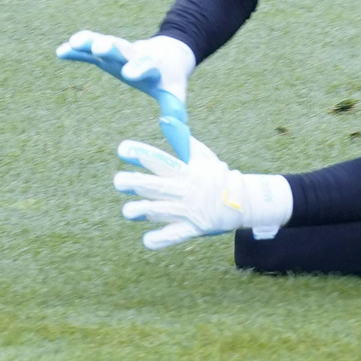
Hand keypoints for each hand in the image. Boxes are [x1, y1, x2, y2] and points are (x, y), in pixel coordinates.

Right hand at [57, 31, 195, 160]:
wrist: (168, 52)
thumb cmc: (168, 79)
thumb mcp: (174, 94)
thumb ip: (175, 115)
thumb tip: (184, 148)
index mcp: (152, 66)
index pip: (146, 66)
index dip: (139, 69)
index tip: (129, 74)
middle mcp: (134, 55)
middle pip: (123, 48)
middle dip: (111, 48)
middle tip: (100, 49)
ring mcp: (119, 50)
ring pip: (104, 42)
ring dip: (90, 42)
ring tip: (74, 43)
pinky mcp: (106, 50)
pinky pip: (89, 47)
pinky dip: (77, 48)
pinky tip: (62, 51)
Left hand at [114, 136, 289, 249]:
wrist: (242, 202)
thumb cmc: (216, 176)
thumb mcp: (203, 155)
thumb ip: (182, 140)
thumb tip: (165, 119)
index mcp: (185, 171)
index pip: (160, 160)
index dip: (141, 154)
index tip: (122, 150)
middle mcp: (185, 190)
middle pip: (156, 186)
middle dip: (135, 183)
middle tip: (118, 181)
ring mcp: (188, 211)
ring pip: (162, 211)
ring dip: (143, 211)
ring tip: (127, 211)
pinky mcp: (193, 228)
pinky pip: (176, 235)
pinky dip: (162, 239)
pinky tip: (147, 240)